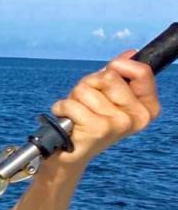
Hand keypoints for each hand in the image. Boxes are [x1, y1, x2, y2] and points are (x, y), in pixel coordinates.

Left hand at [49, 52, 159, 172]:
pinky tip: (66, 120)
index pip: (142, 72)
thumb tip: (130, 53)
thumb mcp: (107, 96)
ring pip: (86, 88)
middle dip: (89, 84)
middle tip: (86, 104)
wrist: (69, 156)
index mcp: (147, 108)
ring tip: (76, 114)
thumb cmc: (87, 123)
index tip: (108, 73)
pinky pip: (72, 103)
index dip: (120, 65)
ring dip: (74, 98)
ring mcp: (118, 124)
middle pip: (109, 76)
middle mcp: (137, 118)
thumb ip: (120, 75)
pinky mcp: (97, 129)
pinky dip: (62, 107)